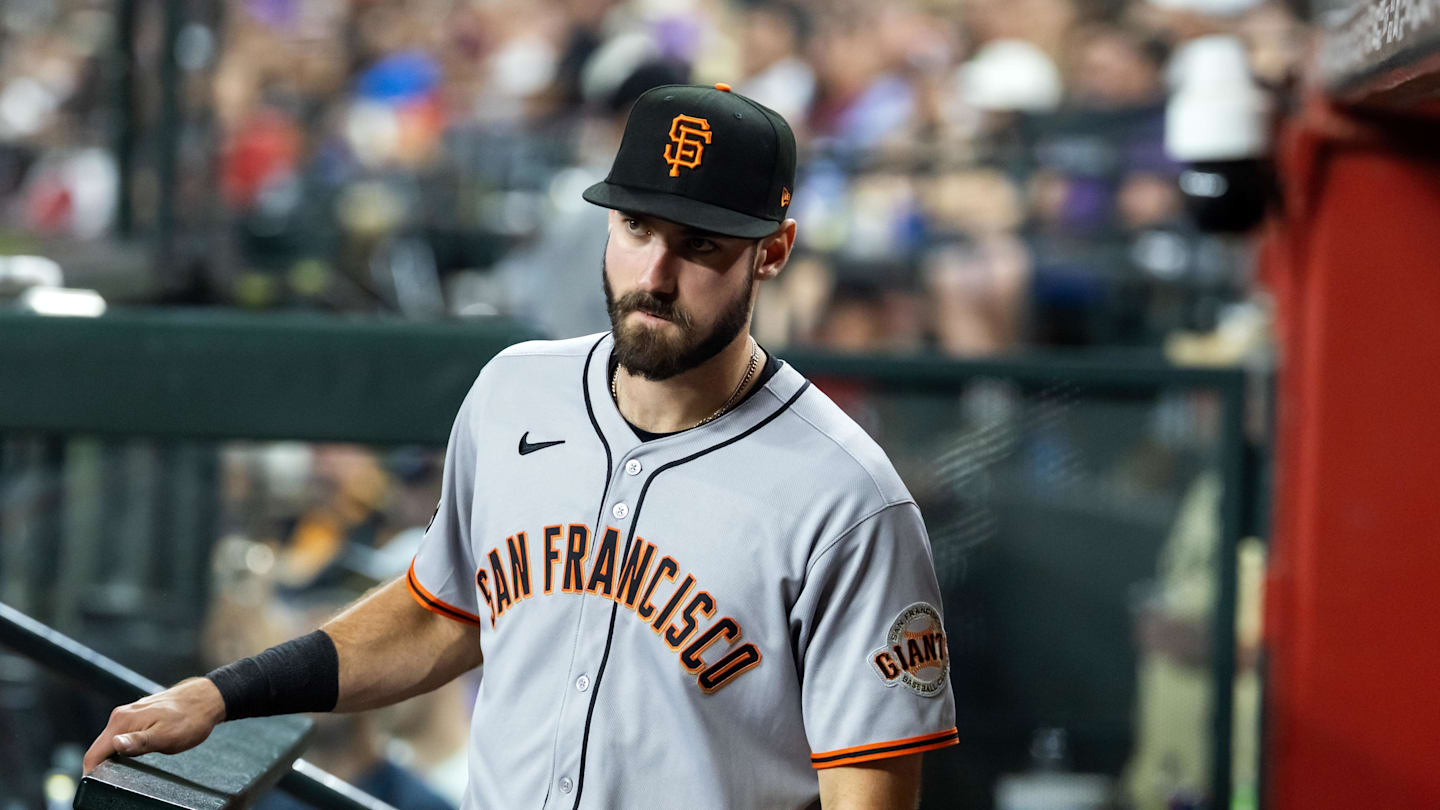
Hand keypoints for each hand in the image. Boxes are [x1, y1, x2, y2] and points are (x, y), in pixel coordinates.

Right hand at [82, 677, 227, 773]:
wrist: (207, 698)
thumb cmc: (190, 719)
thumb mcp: (166, 736)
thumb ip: (138, 742)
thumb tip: (115, 744)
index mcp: (122, 721)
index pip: (94, 753)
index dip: (91, 773)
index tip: (97, 786)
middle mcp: (121, 716)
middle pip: (100, 749)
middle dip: (101, 766)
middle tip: (113, 782)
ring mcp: (128, 714)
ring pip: (110, 742)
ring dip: (111, 758)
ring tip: (122, 771)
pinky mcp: (137, 715)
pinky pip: (121, 736)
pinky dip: (122, 748)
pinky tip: (133, 756)